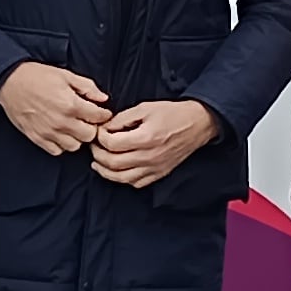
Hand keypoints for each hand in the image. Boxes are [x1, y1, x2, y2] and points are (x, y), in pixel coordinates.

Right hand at [0, 62, 114, 155]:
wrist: (10, 82)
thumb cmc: (37, 76)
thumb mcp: (66, 75)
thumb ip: (87, 87)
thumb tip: (103, 98)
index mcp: (71, 104)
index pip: (98, 117)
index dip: (103, 114)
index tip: (101, 112)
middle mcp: (61, 122)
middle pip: (89, 136)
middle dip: (91, 127)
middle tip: (87, 120)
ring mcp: (49, 132)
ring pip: (74, 146)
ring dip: (77, 138)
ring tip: (73, 127)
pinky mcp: (37, 138)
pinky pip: (57, 151)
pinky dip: (61, 145)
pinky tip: (60, 133)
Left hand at [91, 95, 224, 187]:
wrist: (197, 124)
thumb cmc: (172, 114)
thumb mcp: (145, 108)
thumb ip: (122, 118)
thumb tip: (105, 128)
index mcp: (145, 138)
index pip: (111, 144)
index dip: (99, 137)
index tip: (98, 131)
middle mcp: (149, 156)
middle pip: (112, 163)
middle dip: (97, 154)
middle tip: (94, 146)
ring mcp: (154, 168)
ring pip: (121, 178)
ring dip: (105, 171)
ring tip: (98, 162)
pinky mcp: (159, 174)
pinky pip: (136, 183)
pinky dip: (122, 179)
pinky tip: (117, 171)